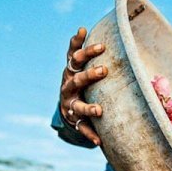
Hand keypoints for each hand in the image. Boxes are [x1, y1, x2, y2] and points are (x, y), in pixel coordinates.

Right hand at [60, 27, 107, 144]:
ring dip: (89, 108)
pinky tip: (99, 141)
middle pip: (77, 79)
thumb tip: (99, 29)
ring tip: (99, 111)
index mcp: (71, 71)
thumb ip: (88, 53)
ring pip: (79, 106)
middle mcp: (68, 86)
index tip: (85, 32)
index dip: (78, 45)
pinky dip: (90, 134)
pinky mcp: (75, 120)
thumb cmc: (81, 82)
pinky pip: (83, 128)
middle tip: (104, 70)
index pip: (74, 56)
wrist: (67, 108)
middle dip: (90, 75)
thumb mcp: (81, 67)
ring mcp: (70, 104)